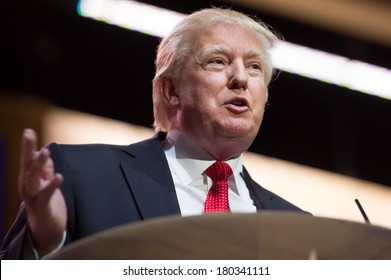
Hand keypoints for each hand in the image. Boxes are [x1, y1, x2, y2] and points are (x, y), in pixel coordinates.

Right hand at [18, 129, 66, 256]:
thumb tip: (44, 153)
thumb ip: (45, 169)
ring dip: (39, 165)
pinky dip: (52, 185)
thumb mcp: (45, 183)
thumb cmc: (46, 204)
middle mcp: (27, 187)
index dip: (28, 146)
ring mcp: (33, 197)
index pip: (27, 160)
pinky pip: (47, 195)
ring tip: (45, 152)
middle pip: (27, 166)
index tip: (29, 131)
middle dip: (28, 150)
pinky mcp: (43, 207)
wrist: (46, 230)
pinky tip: (58, 176)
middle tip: (29, 134)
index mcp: (28, 180)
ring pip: (33, 178)